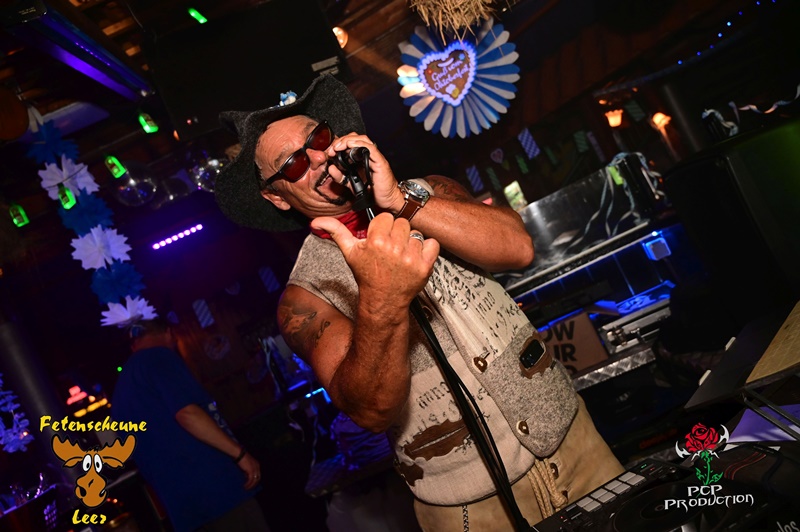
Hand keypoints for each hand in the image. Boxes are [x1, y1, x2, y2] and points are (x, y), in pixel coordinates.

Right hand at [237, 451, 261, 489]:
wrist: (239, 454)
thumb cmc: (241, 459)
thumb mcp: (246, 466)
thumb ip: (247, 471)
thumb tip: (246, 478)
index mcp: (257, 465)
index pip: (258, 475)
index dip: (255, 480)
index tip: (251, 485)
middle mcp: (257, 467)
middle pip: (258, 478)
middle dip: (254, 484)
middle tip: (249, 488)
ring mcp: (255, 469)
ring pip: (255, 480)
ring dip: (250, 486)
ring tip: (246, 488)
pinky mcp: (251, 471)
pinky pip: (251, 480)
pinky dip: (248, 484)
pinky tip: (245, 486)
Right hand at [311, 212, 439, 307]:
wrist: (383, 300)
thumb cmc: (367, 275)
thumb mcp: (350, 253)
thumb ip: (336, 232)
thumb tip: (316, 221)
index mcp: (376, 241)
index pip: (386, 217)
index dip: (382, 227)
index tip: (379, 238)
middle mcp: (394, 248)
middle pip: (402, 223)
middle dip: (396, 234)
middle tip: (390, 248)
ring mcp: (411, 258)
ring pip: (416, 233)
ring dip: (410, 243)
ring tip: (401, 255)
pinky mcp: (425, 266)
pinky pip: (432, 243)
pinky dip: (426, 249)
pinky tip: (414, 258)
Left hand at [326, 134, 404, 212]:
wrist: (388, 199)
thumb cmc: (373, 191)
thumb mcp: (351, 184)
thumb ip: (340, 177)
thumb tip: (331, 168)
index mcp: (362, 158)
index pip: (351, 142)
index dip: (339, 143)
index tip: (330, 151)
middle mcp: (369, 155)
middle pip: (356, 137)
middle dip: (341, 140)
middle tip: (332, 149)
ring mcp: (375, 157)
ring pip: (362, 139)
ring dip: (348, 140)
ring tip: (338, 147)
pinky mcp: (380, 162)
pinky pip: (370, 148)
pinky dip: (359, 144)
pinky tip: (350, 146)